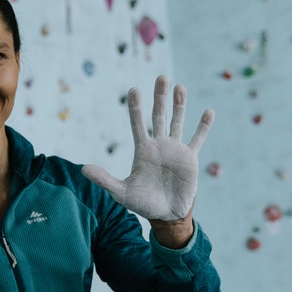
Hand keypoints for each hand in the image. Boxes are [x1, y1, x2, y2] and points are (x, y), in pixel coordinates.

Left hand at [83, 76, 212, 221]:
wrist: (166, 214)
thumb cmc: (143, 203)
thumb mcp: (121, 192)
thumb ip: (105, 179)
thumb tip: (83, 169)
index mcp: (142, 150)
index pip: (138, 124)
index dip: (136, 108)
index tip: (134, 90)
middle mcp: (158, 145)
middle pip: (159, 116)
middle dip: (160, 97)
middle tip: (162, 77)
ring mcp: (175, 149)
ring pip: (178, 121)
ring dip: (180, 105)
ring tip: (180, 87)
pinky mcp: (190, 158)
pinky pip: (197, 139)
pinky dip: (203, 126)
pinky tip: (208, 111)